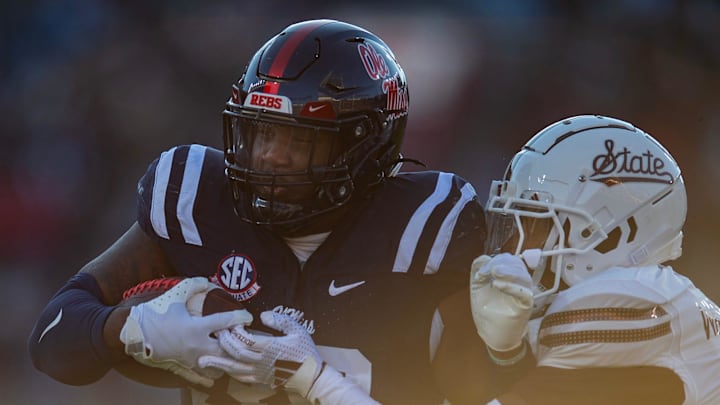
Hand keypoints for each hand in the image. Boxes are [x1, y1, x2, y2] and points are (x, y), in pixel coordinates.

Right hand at [119, 277, 252, 386]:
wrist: (133, 332)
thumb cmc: (155, 312)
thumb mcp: (175, 294)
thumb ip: (195, 285)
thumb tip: (209, 281)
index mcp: (195, 327)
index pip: (225, 322)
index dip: (240, 317)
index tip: (247, 315)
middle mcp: (196, 346)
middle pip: (227, 349)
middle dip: (236, 342)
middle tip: (240, 335)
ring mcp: (190, 359)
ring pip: (217, 366)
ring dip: (226, 358)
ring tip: (229, 349)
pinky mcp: (183, 367)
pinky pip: (202, 377)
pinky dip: (212, 374)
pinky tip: (218, 368)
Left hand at [200, 311, 377, 402]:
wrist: (311, 376)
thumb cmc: (305, 351)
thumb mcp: (298, 330)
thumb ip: (281, 320)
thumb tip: (263, 315)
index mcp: (271, 348)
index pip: (246, 340)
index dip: (236, 332)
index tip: (231, 323)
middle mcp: (262, 361)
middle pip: (236, 353)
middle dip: (224, 342)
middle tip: (215, 333)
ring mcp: (259, 372)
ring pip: (234, 368)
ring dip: (218, 363)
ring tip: (202, 361)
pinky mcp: (260, 379)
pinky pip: (240, 376)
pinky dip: (229, 372)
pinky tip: (222, 368)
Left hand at [470, 254, 532, 357]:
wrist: (490, 333)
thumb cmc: (487, 310)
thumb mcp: (477, 286)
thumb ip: (478, 269)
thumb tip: (484, 257)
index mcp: (508, 276)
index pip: (507, 260)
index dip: (494, 261)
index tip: (480, 272)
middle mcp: (518, 282)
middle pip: (516, 264)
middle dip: (501, 263)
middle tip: (489, 271)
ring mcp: (523, 294)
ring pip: (523, 276)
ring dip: (508, 272)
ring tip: (494, 274)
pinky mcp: (525, 306)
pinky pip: (524, 294)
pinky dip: (512, 287)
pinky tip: (498, 285)